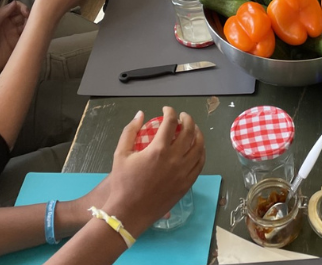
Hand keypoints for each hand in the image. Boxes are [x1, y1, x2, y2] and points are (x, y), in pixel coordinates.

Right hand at [102, 108, 204, 236]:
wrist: (129, 212)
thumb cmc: (123, 183)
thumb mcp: (120, 154)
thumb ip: (130, 131)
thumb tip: (140, 114)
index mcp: (158, 150)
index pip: (171, 122)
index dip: (170, 112)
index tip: (167, 110)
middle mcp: (175, 159)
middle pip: (189, 132)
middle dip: (188, 119)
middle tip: (183, 117)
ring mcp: (184, 172)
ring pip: (199, 147)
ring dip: (198, 134)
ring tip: (193, 129)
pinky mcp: (187, 184)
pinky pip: (200, 164)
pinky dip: (201, 152)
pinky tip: (197, 148)